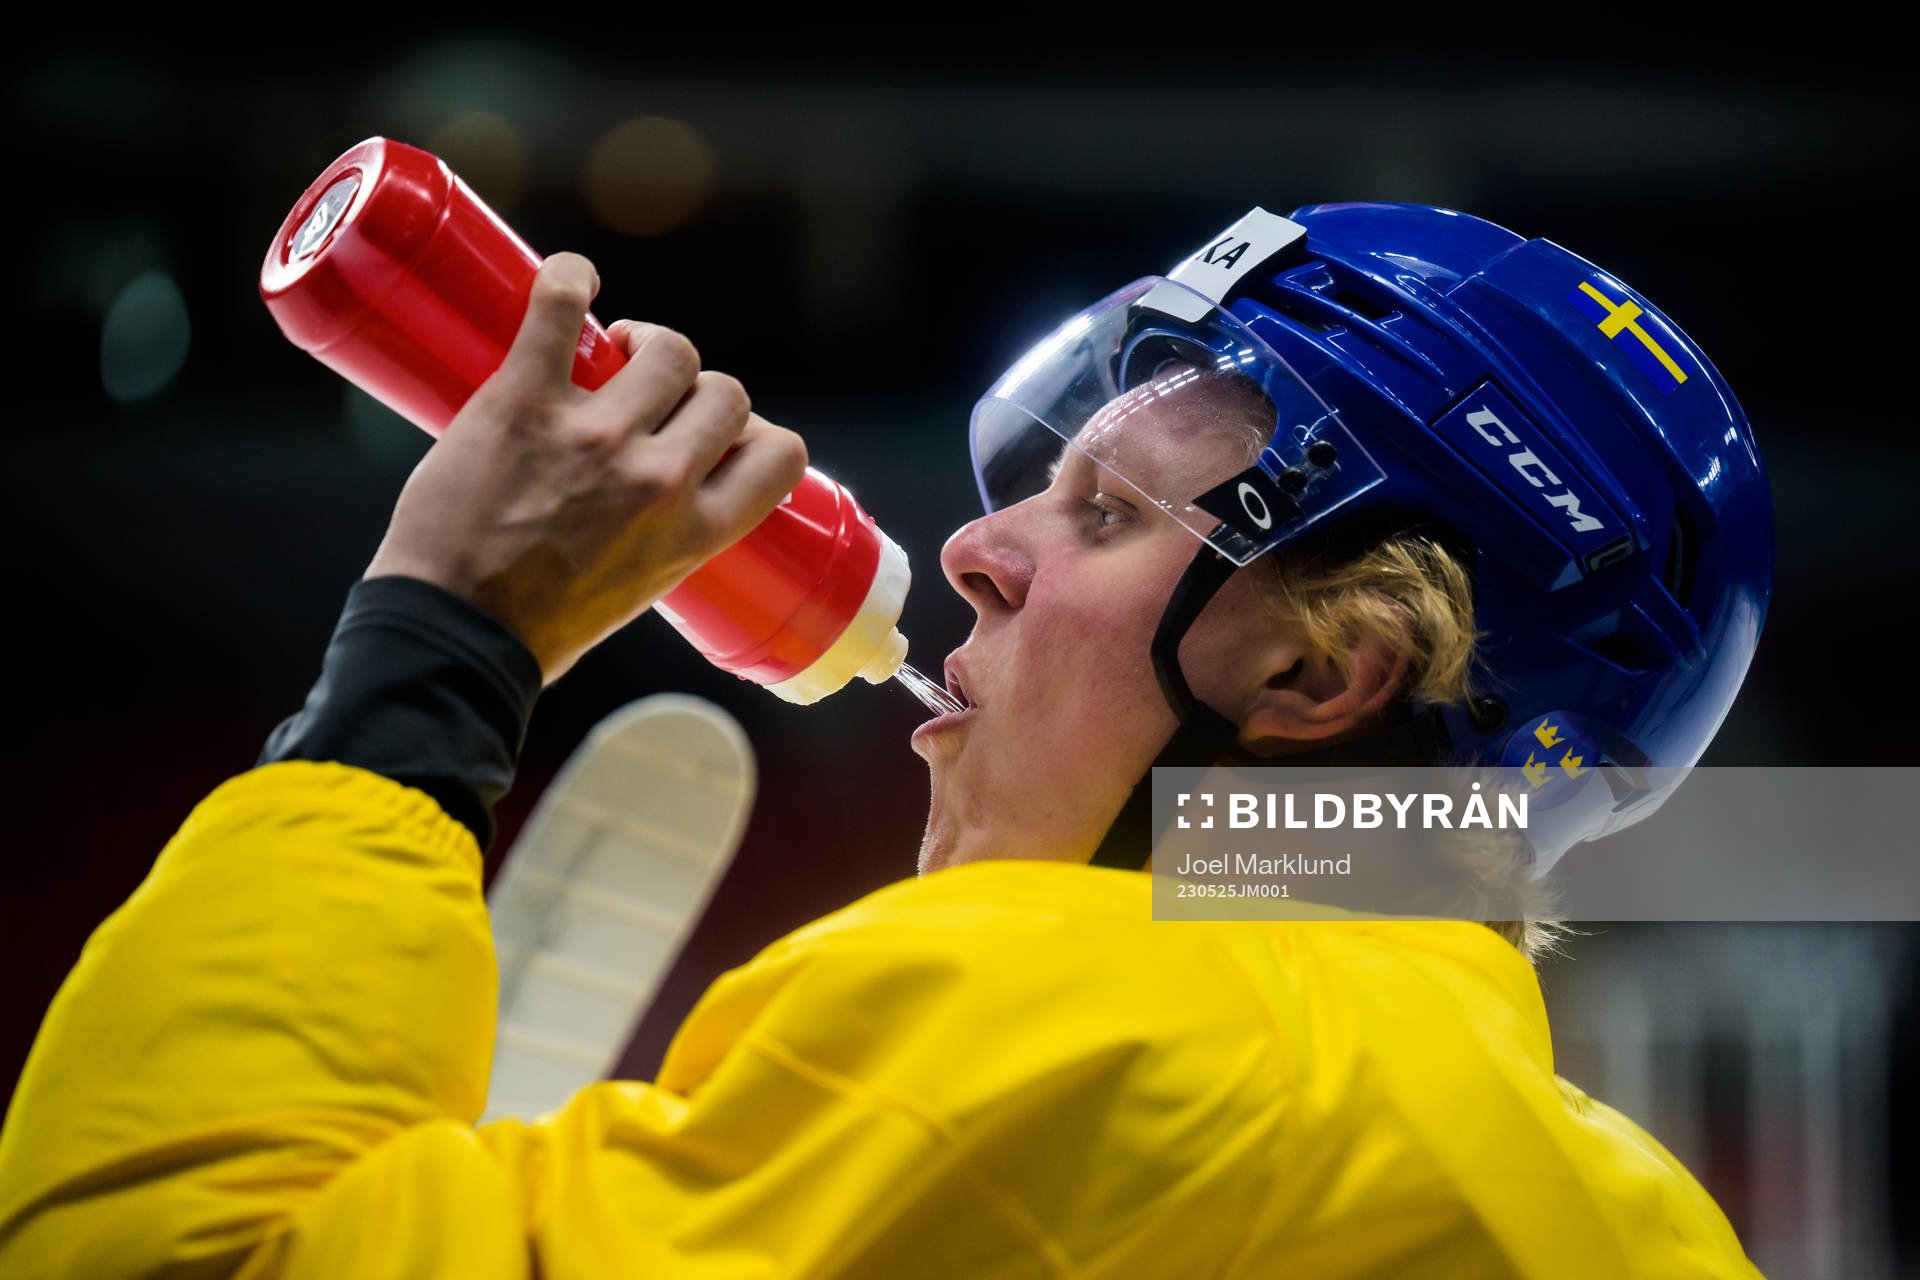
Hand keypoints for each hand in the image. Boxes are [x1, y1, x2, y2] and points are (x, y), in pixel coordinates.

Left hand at [364, 253, 807, 681]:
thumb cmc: (538, 630)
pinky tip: (573, 278)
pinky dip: (569, 279)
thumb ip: (664, 535)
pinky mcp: (526, 402)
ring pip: (668, 349)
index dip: (756, 434)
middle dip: (696, 388)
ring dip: (649, 342)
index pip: (779, 454)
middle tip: (650, 395)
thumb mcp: (640, 590)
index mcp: (695, 532)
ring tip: (614, 352)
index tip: (719, 435)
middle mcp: (660, 480)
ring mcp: (595, 437)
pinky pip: (562, 309)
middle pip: (724, 391)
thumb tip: (659, 493)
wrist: (452, 637)